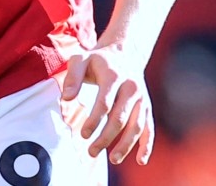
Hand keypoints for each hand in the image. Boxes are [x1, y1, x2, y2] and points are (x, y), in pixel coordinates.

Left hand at [61, 44, 154, 165]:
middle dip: (106, 137)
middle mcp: (131, 87)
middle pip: (120, 118)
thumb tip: (66, 98)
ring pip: (137, 125)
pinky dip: (147, 145)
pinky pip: (149, 128)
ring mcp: (142, 98)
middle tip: (91, 152)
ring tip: (113, 160)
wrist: (125, 53)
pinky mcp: (147, 107)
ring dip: (126, 145)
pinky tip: (141, 161)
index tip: (83, 134)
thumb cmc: (98, 61)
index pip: (105, 103)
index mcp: (114, 76)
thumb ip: (72, 77)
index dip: (94, 121)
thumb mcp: (81, 59)